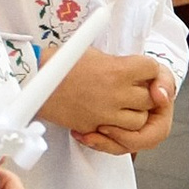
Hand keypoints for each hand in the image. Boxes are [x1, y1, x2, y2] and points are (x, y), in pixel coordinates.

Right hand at [47, 45, 170, 144]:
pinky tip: (107, 116)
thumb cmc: (62, 64)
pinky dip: (117, 127)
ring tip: (120, 105)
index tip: (145, 74)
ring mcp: (106, 112)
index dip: (152, 72)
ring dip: (134, 114)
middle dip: (145, 95)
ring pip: (140, 120)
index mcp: (118, 69)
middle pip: (150, 99)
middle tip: (132, 90)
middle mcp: (116, 91)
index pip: (154, 70)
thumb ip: (121, 64)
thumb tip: (139, 72)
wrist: (35, 81)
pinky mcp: (95, 126)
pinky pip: (119, 133)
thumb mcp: (96, 55)